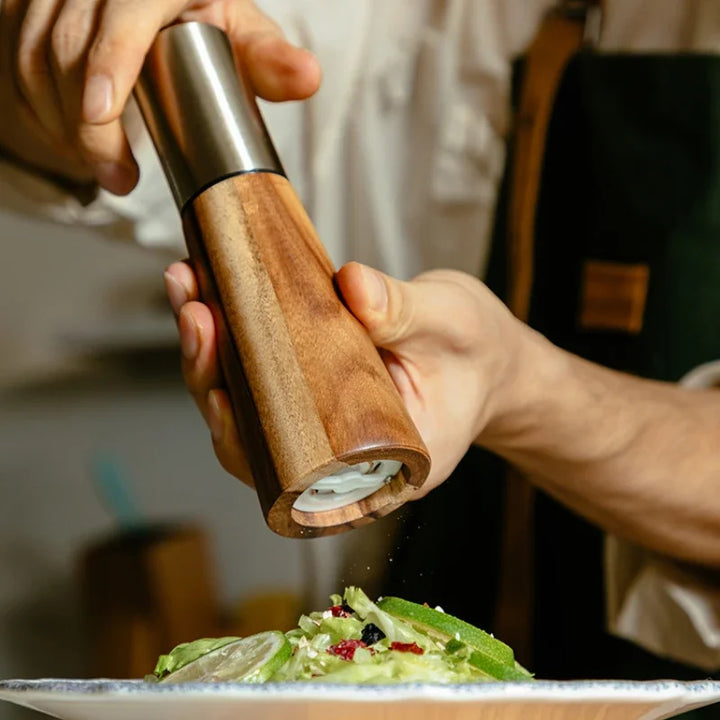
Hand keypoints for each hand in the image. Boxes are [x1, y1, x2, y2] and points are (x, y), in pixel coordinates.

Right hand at [0, 0, 320, 192]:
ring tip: (101, 167)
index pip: (123, 14)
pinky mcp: (29, 6)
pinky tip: (68, 139)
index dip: (107, 62)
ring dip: (58, 123)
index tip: (102, 115)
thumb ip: (270, 61)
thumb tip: (307, 78)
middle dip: (86, 126)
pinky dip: (36, 108)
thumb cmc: (209, 24)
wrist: (165, 8)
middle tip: (117, 177)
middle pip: (68, 45)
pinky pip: (13, 58)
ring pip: (32, 56)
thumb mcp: (243, 38)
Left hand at [163, 260, 538, 493]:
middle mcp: (334, 456)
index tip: (218, 396)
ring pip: (245, 399)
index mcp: (374, 469)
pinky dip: (229, 330)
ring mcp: (316, 420)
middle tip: (197, 315)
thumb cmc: (476, 357)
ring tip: (188, 287)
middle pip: (252, 434)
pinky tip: (209, 286)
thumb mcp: (452, 329)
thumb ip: (405, 312)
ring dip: (208, 346)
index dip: (243, 442)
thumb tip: (352, 286)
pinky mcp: (308, 384)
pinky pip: (258, 367)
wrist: (485, 356)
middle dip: (211, 375)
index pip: (290, 476)